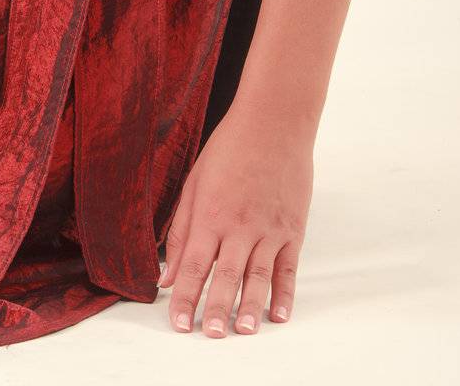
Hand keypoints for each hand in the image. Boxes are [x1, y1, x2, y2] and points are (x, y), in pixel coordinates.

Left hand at [157, 102, 313, 335]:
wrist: (274, 123)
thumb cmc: (228, 149)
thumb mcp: (195, 183)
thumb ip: (181, 230)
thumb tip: (167, 273)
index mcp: (211, 214)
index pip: (194, 265)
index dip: (185, 297)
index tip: (178, 324)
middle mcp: (240, 226)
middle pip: (226, 276)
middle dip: (215, 309)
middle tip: (210, 336)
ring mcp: (269, 229)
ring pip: (258, 277)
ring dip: (250, 307)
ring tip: (243, 333)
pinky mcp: (293, 229)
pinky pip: (289, 268)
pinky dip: (284, 294)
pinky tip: (278, 316)